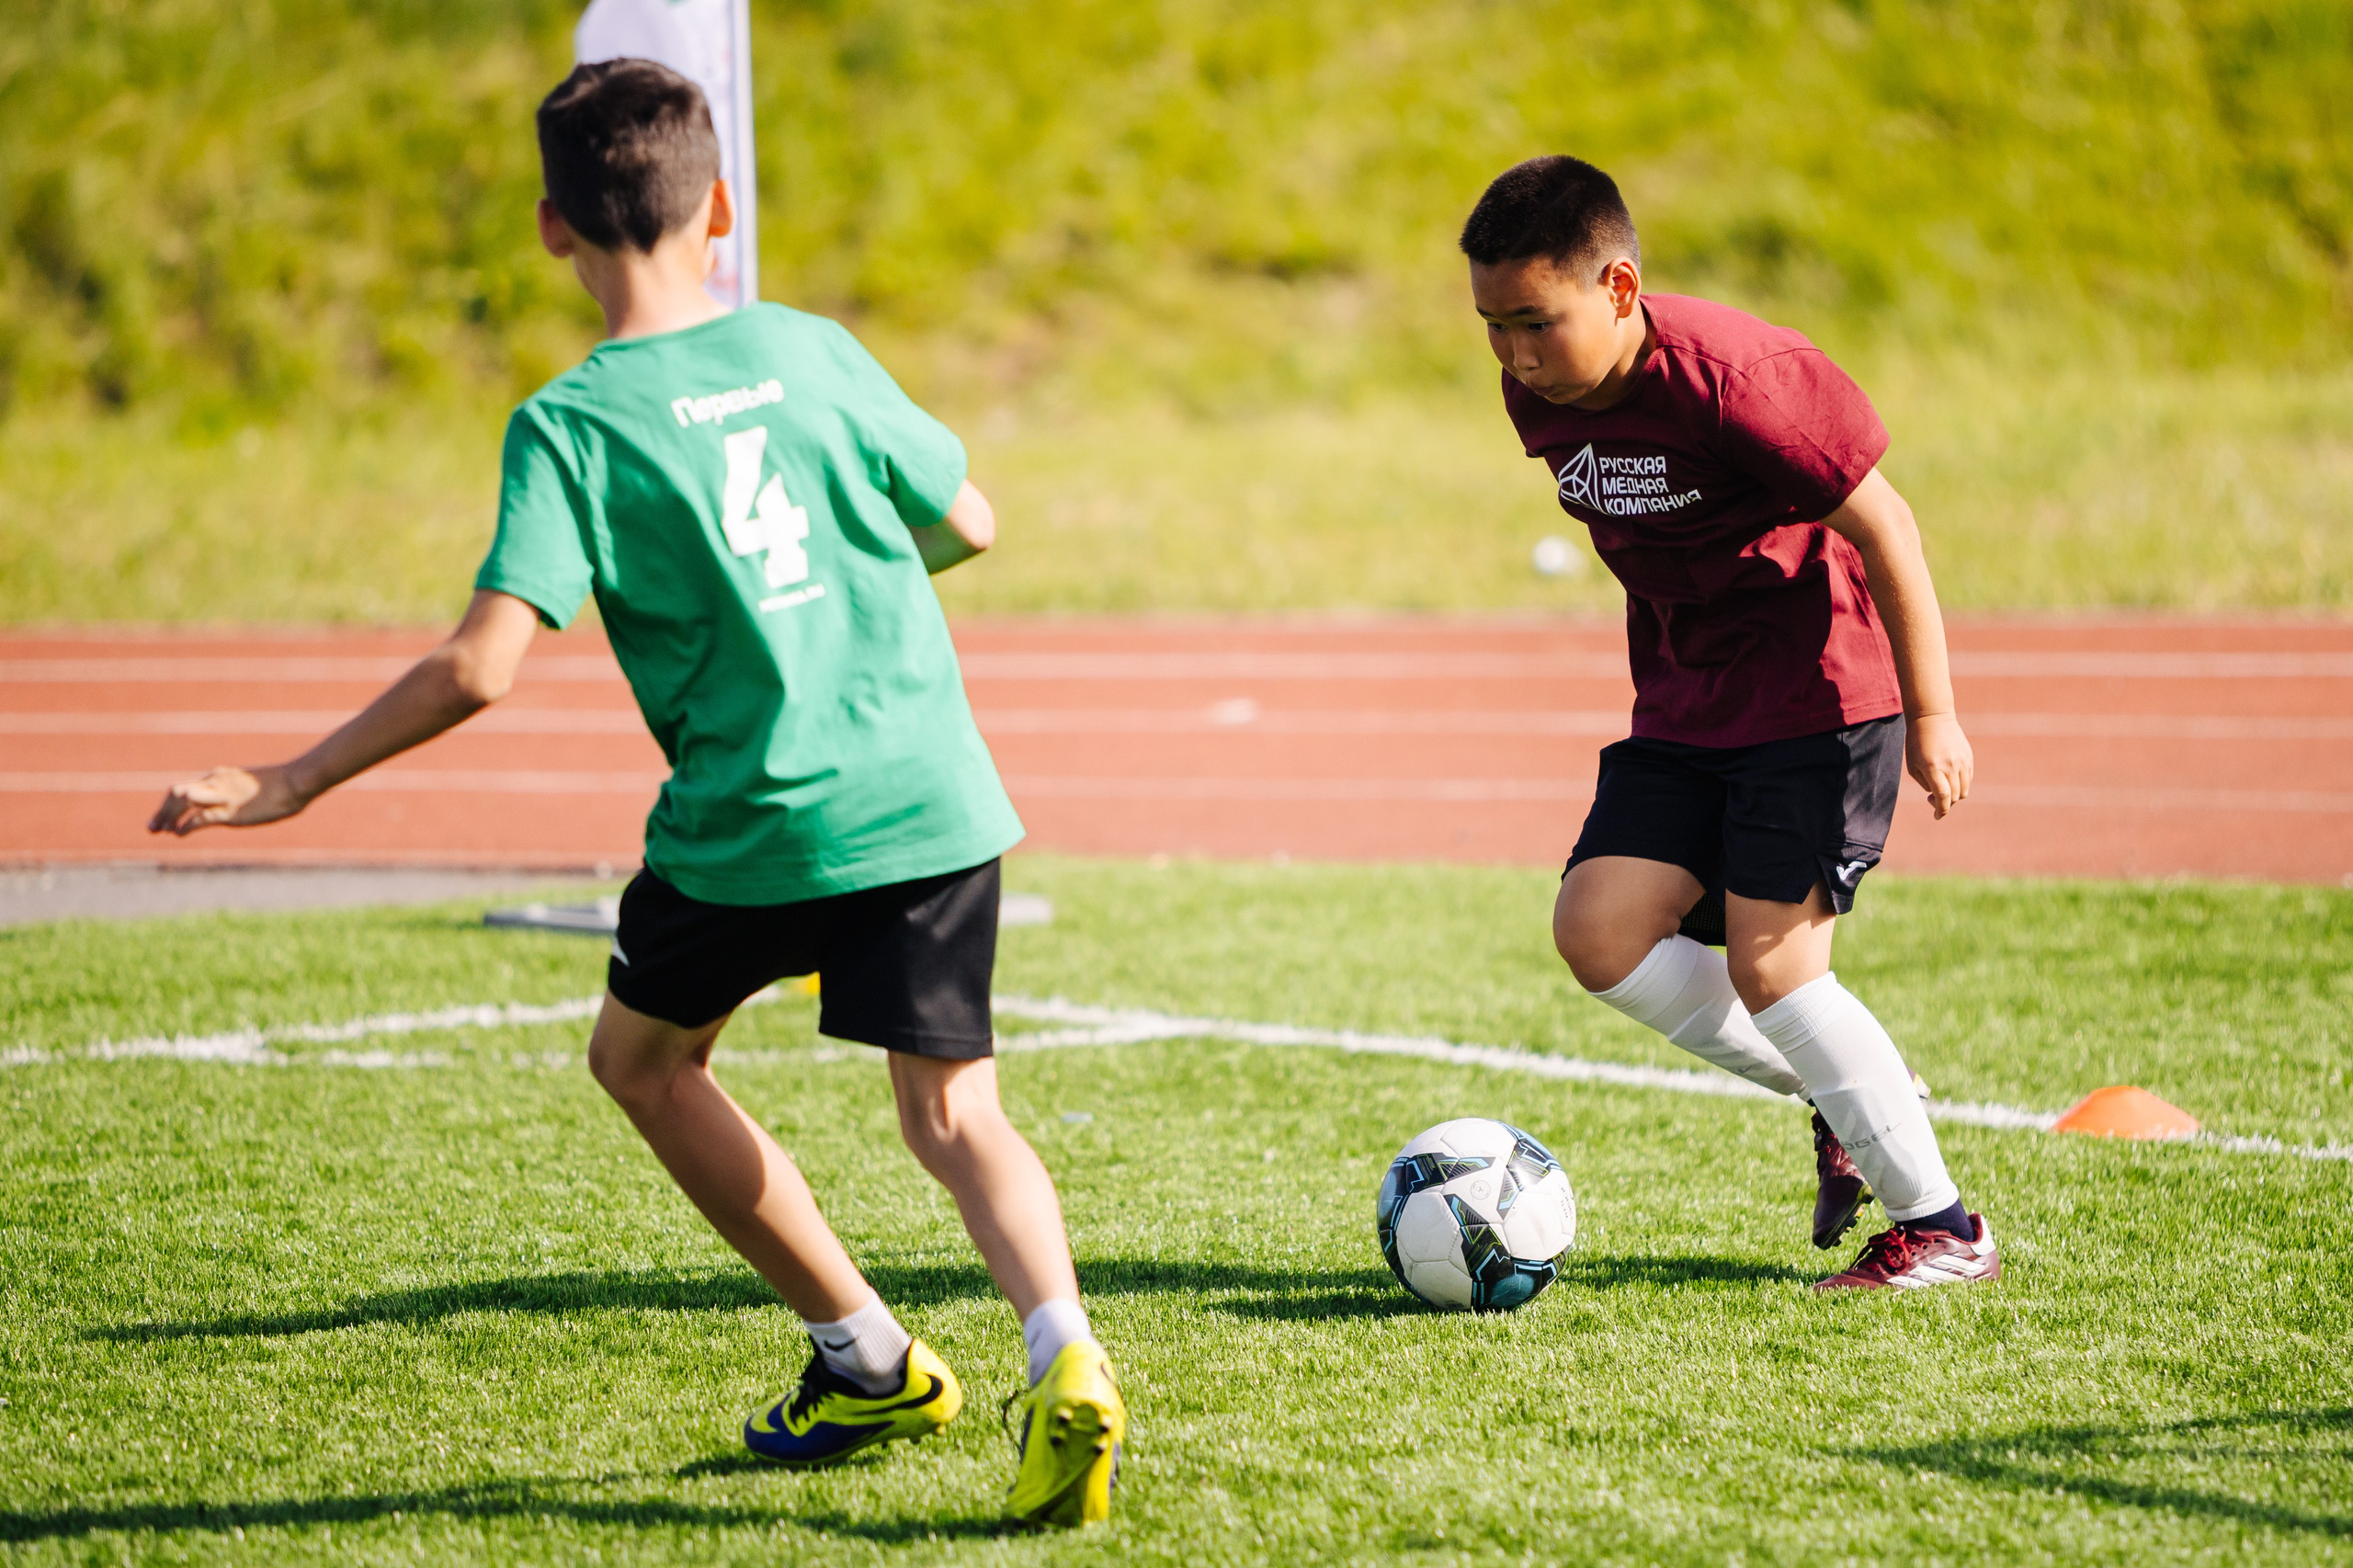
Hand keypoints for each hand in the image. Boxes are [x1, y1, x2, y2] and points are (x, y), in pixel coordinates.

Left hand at [147, 764, 308, 835]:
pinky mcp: (228, 810)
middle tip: (152, 828)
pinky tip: (178, 834)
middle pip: (176, 793)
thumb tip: (246, 802)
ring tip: (158, 831)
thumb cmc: (282, 784)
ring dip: (165, 817)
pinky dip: (184, 826)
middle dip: (161, 811)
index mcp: (219, 776)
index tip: (165, 819)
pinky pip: (198, 818)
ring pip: (180, 801)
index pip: (186, 788)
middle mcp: (214, 782)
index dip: (170, 804)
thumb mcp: (255, 786)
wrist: (295, 780)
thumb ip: (242, 793)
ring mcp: (219, 796)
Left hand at [1905, 712, 1973, 818]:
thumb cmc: (1917, 743)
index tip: (1937, 816)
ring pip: (1964, 789)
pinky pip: (1968, 778)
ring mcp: (1962, 761)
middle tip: (1932, 800)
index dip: (1941, 810)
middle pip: (1955, 796)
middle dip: (1945, 803)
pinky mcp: (1969, 757)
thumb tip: (1938, 796)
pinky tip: (1949, 778)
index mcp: (1933, 767)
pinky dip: (1960, 784)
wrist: (1932, 718)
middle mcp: (1950, 765)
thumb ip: (1926, 783)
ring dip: (1954, 796)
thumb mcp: (1913, 764)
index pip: (1943, 796)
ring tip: (1942, 789)